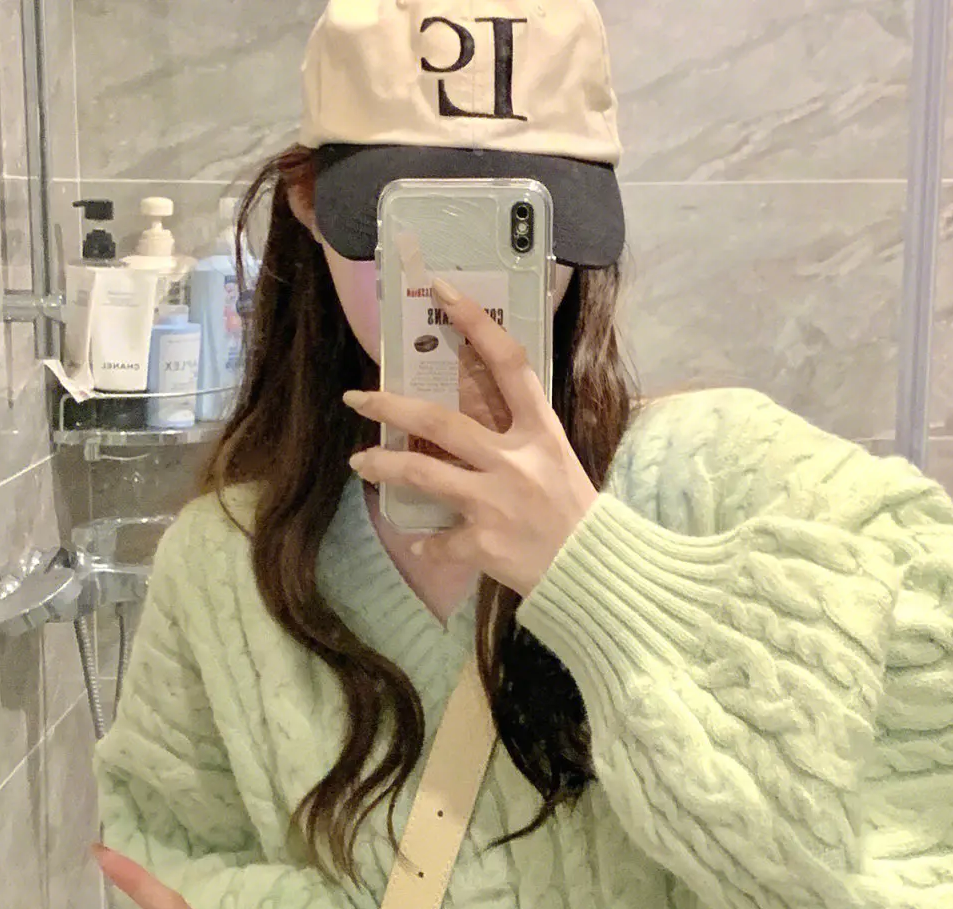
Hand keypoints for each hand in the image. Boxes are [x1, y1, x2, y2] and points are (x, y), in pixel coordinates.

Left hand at [343, 278, 597, 596]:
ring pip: (421, 474)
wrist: (594, 570)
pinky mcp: (482, 542)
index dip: (477, 323)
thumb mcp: (555, 460)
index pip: (508, 364)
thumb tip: (470, 424)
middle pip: (439, 421)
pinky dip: (427, 541)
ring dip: (383, 466)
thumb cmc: (576, 513)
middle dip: (389, 407)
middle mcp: (514, 460)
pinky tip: (421, 540)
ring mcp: (494, 501)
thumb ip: (517, 439)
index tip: (444, 293)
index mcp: (539, 431)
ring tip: (359, 462)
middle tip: (357, 399)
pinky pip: (439, 539)